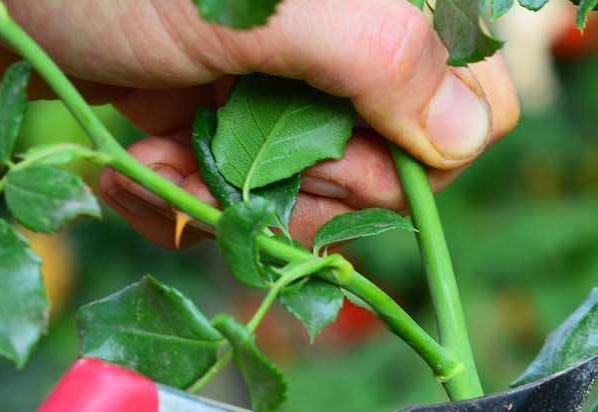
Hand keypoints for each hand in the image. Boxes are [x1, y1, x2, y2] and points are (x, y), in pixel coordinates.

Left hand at [0, 0, 518, 244]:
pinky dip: (175, 201)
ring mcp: (264, 83)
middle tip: (224, 155)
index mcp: (364, 7)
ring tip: (153, 153)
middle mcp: (327, 41)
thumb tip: (468, 128)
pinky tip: (129, 161)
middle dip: (294, 187)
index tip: (329, 160)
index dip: (406, 159)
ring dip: (222, 200)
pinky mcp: (205, 119)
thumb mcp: (254, 0)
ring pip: (294, 200)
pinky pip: (227, 204)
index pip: (463, 103)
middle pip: (377, 171)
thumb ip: (380, 56)